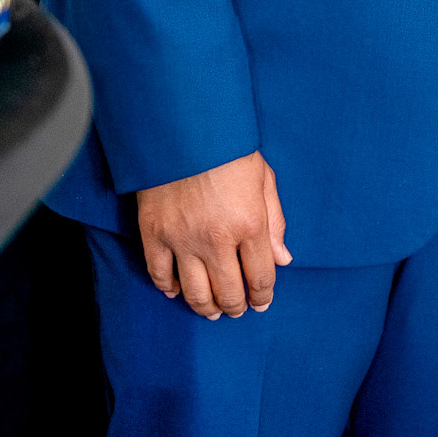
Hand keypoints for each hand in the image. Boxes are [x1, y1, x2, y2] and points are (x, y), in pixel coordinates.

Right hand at [138, 150, 291, 318]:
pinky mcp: (153, 234)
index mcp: (250, 224)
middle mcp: (216, 239)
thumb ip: (275, 222)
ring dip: (206, 308)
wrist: (182, 125)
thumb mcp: (263, 178)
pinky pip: (160, 275)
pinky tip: (177, 292)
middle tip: (238, 310)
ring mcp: (182, 239)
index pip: (261, 276)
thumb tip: (283, 259)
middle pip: (229, 292)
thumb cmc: (228, 148)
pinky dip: (168, 289)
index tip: (262, 302)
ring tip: (212, 311)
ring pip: (195, 292)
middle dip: (237, 307)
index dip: (263, 295)